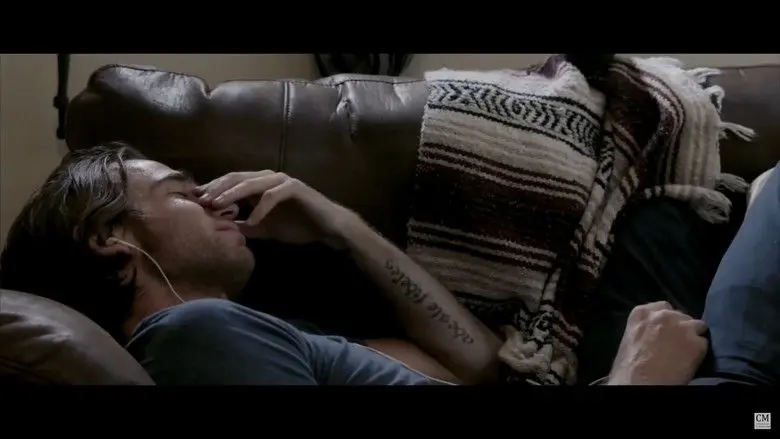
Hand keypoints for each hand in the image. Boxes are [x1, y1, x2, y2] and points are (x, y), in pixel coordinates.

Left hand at [195, 171, 355, 245]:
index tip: (195, 202)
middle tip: (200, 200)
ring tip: (217, 205)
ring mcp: (283, 181)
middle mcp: (270, 178)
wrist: (328, 227)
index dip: (213, 190)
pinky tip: (252, 220)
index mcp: (261, 185)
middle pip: (237, 178)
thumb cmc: (299, 225)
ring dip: (232, 194)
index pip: (232, 182)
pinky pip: (273, 196)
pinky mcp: (295, 188)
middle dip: (217, 188)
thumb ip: (247, 226)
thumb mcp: (266, 228)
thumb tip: (225, 230)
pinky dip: (260, 208)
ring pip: (251, 183)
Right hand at [607, 301, 708, 384]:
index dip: (667, 319)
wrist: (641, 382)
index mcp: (642, 313)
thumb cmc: (629, 366)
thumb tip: (653, 334)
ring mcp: (682, 327)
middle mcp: (664, 315)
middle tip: (676, 342)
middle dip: (680, 326)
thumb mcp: (630, 339)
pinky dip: (700, 351)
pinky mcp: (697, 343)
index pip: (662, 306)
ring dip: (693, 336)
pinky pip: (704, 343)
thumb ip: (644, 329)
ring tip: (686, 351)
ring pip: (697, 325)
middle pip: (681, 314)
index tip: (665, 329)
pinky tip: (691, 361)